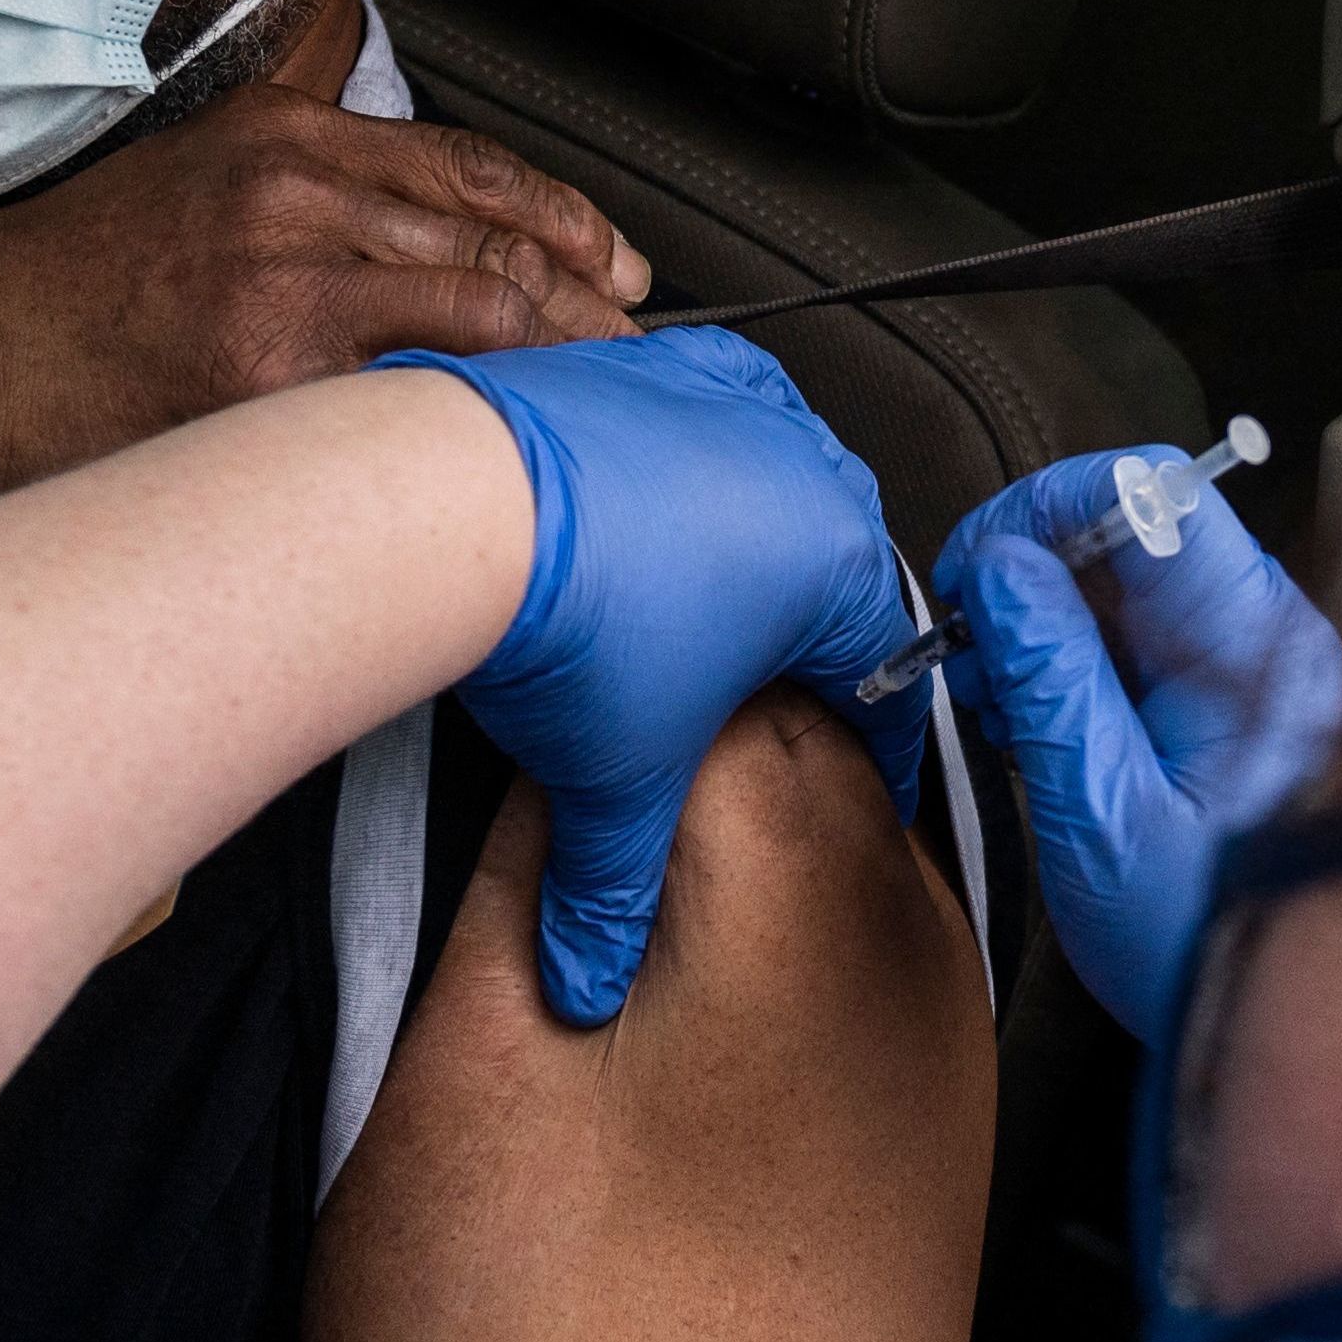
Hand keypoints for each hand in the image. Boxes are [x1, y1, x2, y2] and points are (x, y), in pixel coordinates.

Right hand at [0, 86, 649, 492]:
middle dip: (590, 303)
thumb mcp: (192, 186)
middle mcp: (291, 195)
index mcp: (280, 138)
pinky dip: (480, 420)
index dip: (566, 222)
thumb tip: (433, 241)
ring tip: (604, 411)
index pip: (471, 168)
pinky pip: (408, 399)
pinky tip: (523, 451)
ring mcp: (279, 288)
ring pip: (476, 314)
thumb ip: (307, 195)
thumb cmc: (57, 288)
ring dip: (560, 366)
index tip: (617, 267)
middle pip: (495, 240)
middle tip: (639, 353)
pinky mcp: (259, 382)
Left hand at [376, 332, 921, 1021]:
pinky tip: (673, 478)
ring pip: (783, 473)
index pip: (886, 670)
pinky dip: (705, 442)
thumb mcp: (612, 782)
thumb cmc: (564, 628)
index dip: (881, 741)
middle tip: (785, 689)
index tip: (874, 773)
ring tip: (720, 591)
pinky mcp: (654, 365)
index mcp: (836, 567)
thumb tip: (592, 976)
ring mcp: (730, 403)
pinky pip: (712, 400)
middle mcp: (806, 467)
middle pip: (841, 567)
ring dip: (765, 531)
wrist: (455, 505)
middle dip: (821, 633)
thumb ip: (615, 890)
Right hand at [933, 453, 1341, 1043]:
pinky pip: (1139, 647)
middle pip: (1134, 533)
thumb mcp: (1100, 805)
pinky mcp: (1229, 713)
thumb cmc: (1200, 940)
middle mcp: (1271, 638)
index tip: (973, 568)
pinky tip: (1029, 721)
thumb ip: (1049, 672)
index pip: (1152, 492)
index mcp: (1260, 642)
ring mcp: (1254, 674)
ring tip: (989, 695)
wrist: (1273, 1034)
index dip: (1046, 509)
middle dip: (1030, 573)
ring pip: (1127, 589)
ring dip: (1041, 623)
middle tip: (965, 646)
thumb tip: (1000, 566)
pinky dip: (1071, 666)